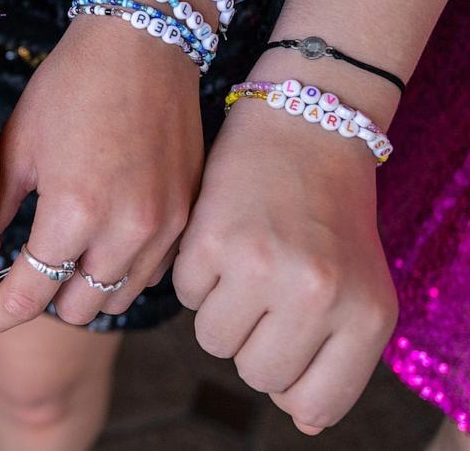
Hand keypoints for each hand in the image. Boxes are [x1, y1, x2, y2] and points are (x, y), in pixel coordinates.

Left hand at [0, 14, 202, 331]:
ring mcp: (165, 225)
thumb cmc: (68, 87)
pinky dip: (121, 270)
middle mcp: (126, 228)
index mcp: (74, 211)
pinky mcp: (189, 215)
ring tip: (55, 261)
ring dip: (83, 290)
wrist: (143, 43)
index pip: (30, 295)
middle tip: (13, 280)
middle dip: (40, 301)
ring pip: (117, 295)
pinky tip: (96, 242)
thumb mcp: (16, 147)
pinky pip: (152, 272)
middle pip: (77, 307)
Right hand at [174, 92, 395, 433]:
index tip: (287, 346)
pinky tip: (220, 240)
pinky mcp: (210, 241)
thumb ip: (336, 359)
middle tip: (265, 295)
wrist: (304, 129)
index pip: (314, 403)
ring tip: (243, 265)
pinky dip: (195, 275)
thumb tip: (301, 420)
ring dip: (219, 311)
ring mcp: (262, 268)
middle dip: (252, 343)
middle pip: (257, 375)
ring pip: (213, 341)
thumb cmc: (330, 218)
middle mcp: (319, 296)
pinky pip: (183, 295)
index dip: (291, 382)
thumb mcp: (357, 289)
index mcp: (366, 316)